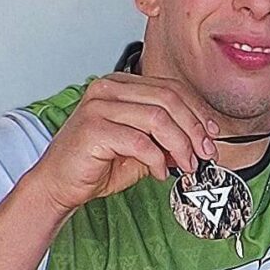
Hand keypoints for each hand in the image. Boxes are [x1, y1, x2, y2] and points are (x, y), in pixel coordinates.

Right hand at [28, 73, 219, 211]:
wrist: (58, 184)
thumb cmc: (95, 164)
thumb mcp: (140, 148)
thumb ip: (165, 139)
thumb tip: (199, 142)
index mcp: (120, 85)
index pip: (170, 88)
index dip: (196, 111)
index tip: (211, 134)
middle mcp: (108, 89)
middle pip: (168, 99)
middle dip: (194, 129)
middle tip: (205, 154)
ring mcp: (99, 106)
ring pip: (158, 118)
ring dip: (180, 145)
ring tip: (185, 166)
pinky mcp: (93, 128)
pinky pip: (140, 141)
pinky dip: (157, 159)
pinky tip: (159, 172)